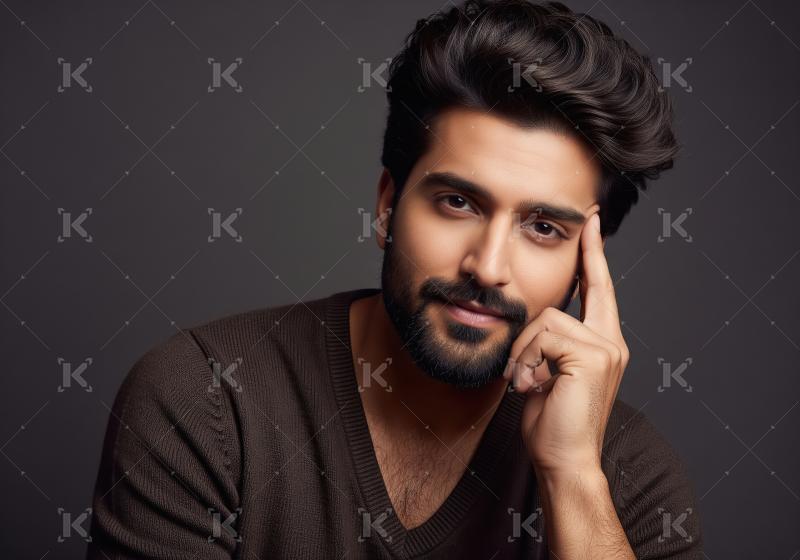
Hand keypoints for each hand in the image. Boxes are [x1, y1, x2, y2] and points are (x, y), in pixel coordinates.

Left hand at [503, 213, 629, 475]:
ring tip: (527, 382)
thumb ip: (549, 344)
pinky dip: (527, 360)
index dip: (594, 255)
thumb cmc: (552, 421)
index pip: (600, 289)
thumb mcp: (548, 374)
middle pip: (579, 292)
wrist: (565, 459)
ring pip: (546, 318)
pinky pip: (543, 337)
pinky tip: (532, 385)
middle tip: (579, 242)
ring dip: (524, 351)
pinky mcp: (593, 356)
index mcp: (603, 344)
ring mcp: (607, 348)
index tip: (593, 222)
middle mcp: (612, 342)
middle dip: (578, 268)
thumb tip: (534, 322)